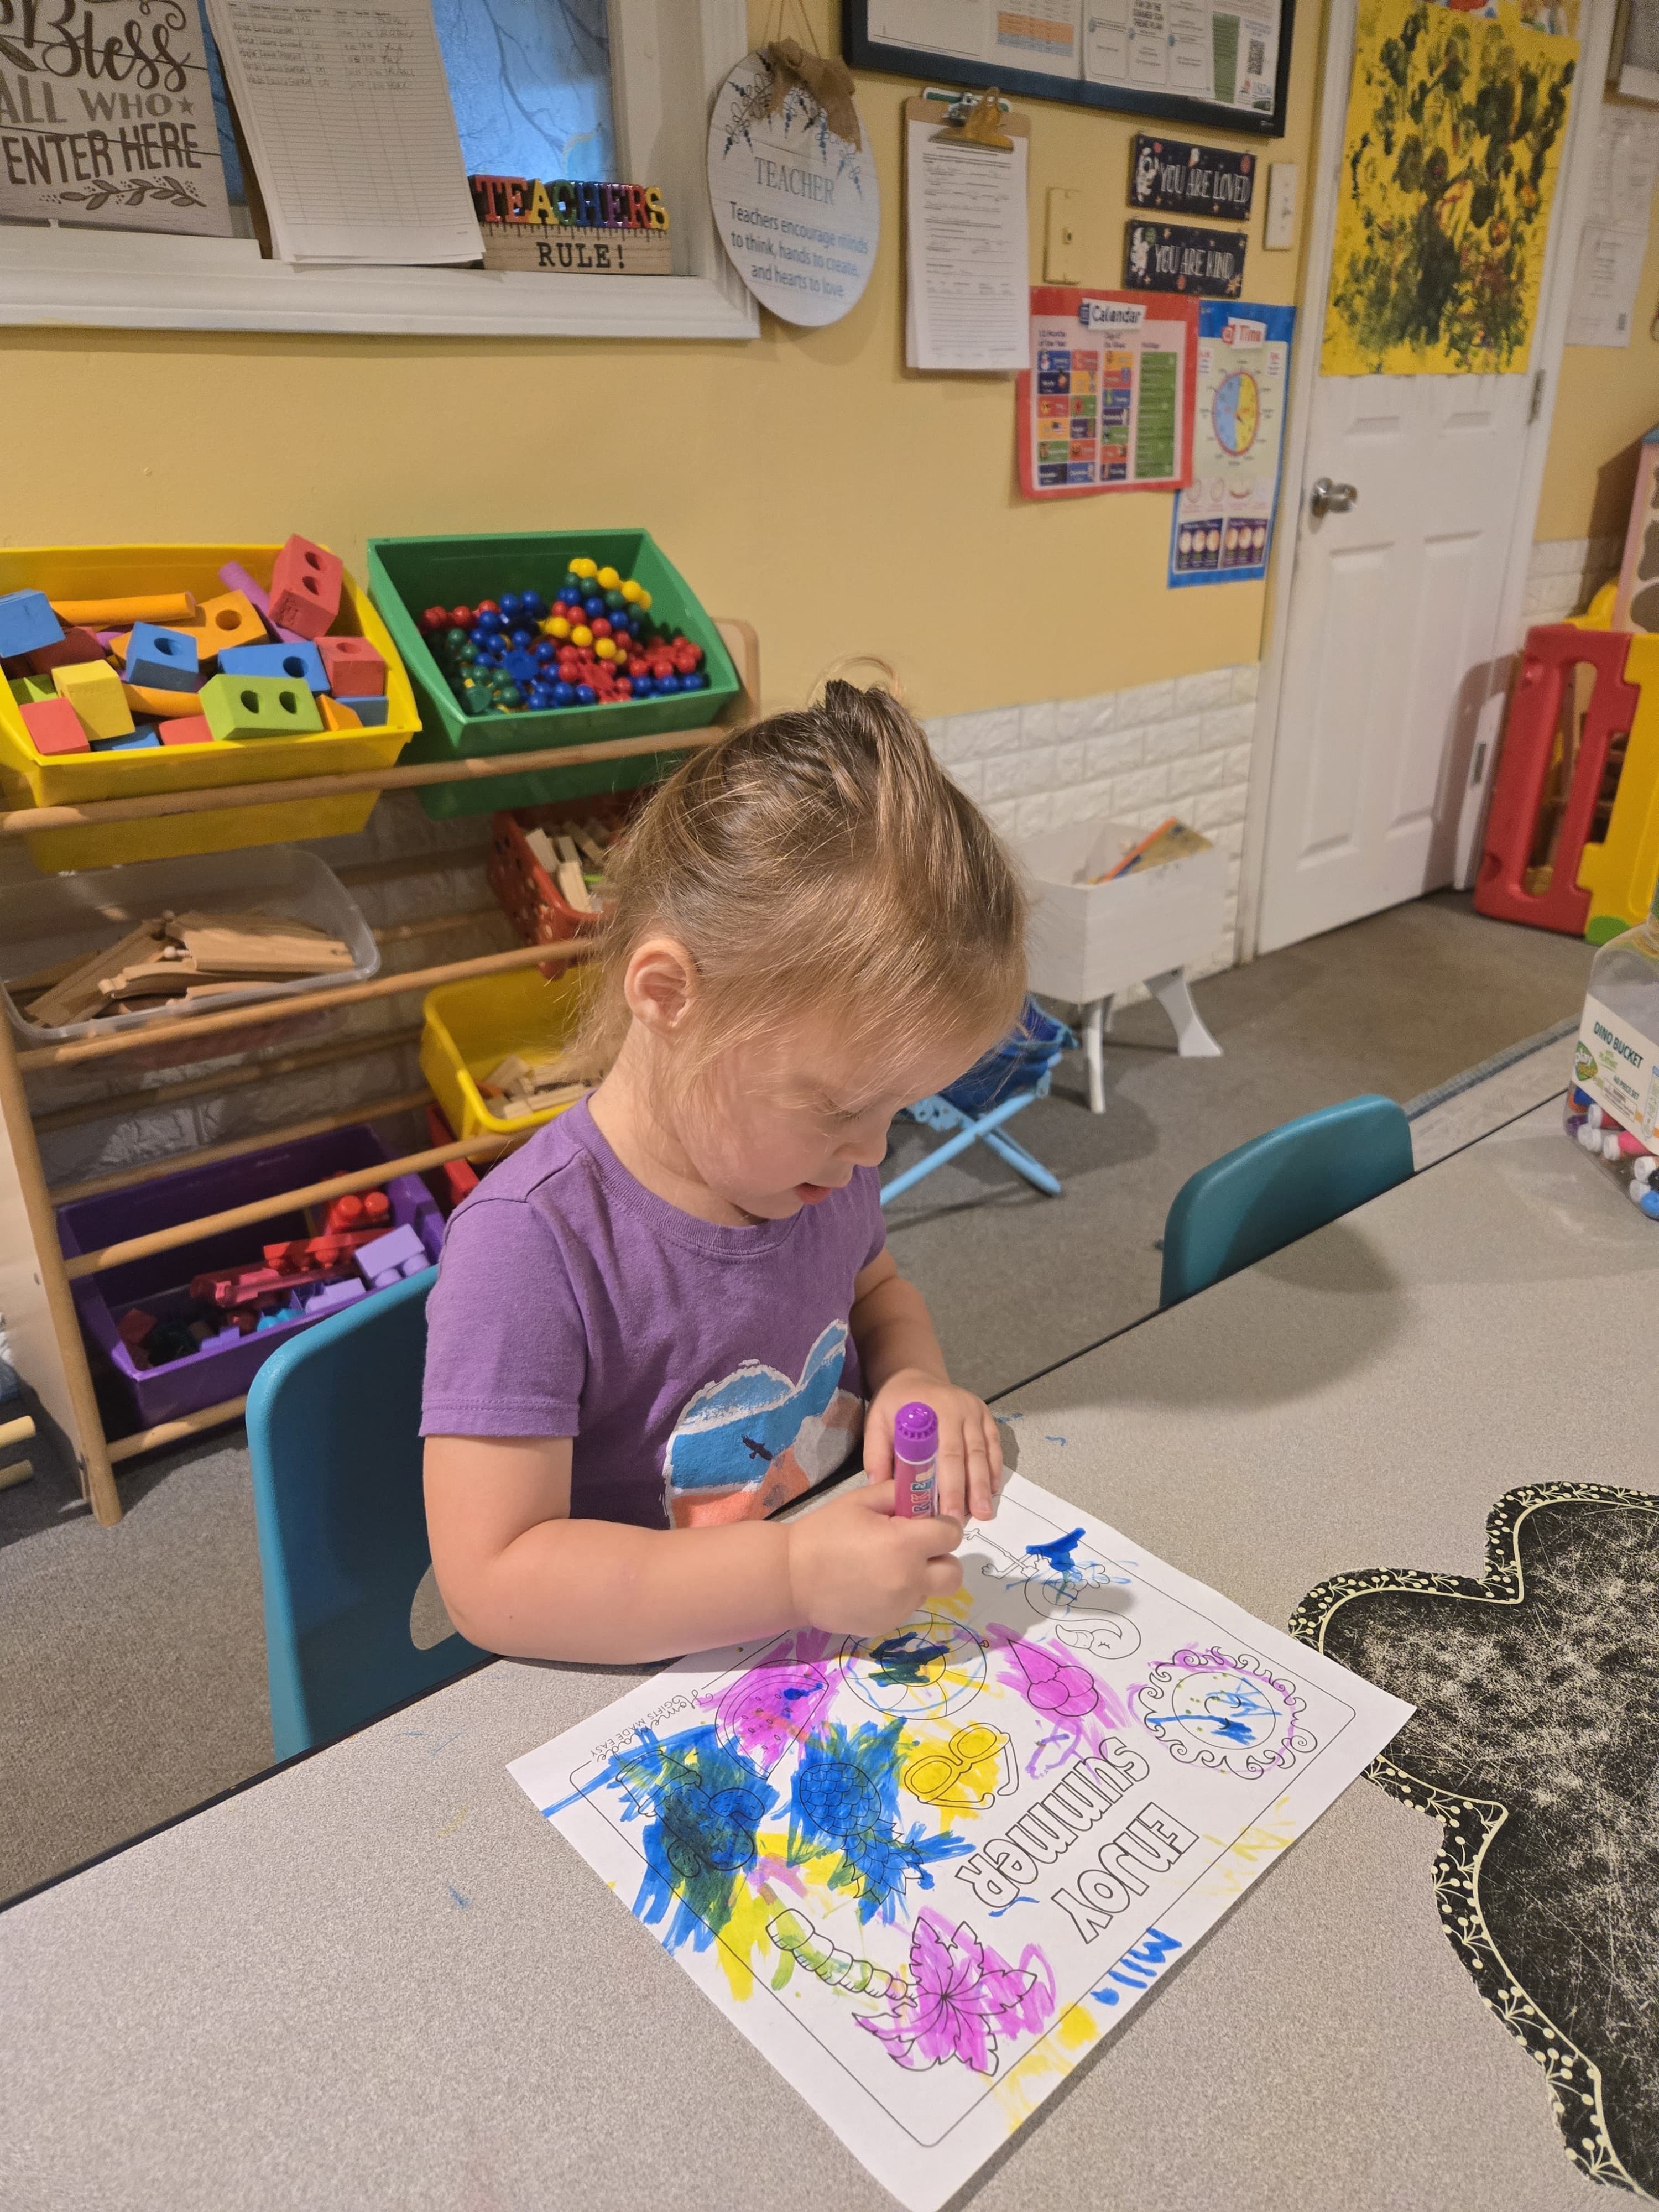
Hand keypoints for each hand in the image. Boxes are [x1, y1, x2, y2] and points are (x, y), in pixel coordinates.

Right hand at [785, 1481, 962, 1637]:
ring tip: (884, 1566)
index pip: (952, 1534)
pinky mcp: (887, 1625)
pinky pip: (906, 1607)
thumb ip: (898, 1494)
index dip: (941, 1525)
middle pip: (953, 1573)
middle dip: (941, 1558)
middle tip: (915, 1549)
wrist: (790, 1578)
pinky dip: (897, 1596)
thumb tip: (925, 1496)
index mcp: (906, 1544)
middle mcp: (910, 1580)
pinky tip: (869, 1585)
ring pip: (930, 1591)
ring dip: (919, 1577)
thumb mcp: (861, 1501)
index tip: (924, 1523)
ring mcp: (900, 1607)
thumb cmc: (824, 1533)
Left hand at [864, 1370, 1003, 1523]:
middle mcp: (961, 1409)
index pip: (946, 1454)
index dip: (948, 1486)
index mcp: (936, 1410)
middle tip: (964, 1522)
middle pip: (968, 1456)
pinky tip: (992, 1490)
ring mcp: (976, 1412)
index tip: (945, 1515)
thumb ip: (877, 1454)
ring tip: (983, 1513)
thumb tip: (879, 1490)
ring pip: (984, 1453)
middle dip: (968, 1492)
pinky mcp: (985, 1415)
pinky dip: (994, 1469)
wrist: (913, 1375)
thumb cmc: (895, 1403)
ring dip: (983, 1485)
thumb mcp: (877, 1422)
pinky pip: (994, 1445)